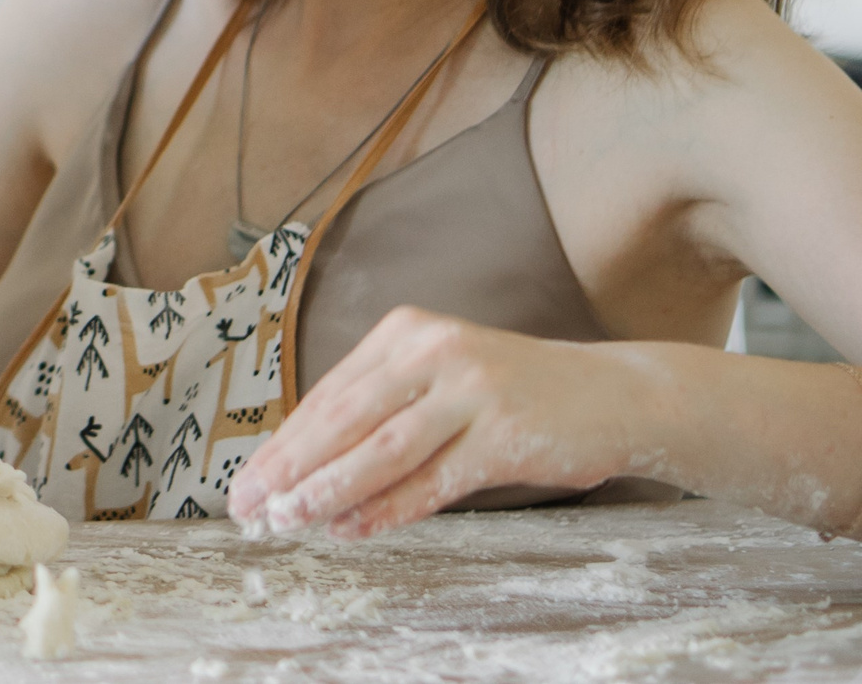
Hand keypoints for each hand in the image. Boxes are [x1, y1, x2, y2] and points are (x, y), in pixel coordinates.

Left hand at [228, 307, 646, 538]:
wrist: (615, 395)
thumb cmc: (513, 394)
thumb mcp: (439, 380)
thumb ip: (381, 409)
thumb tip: (305, 465)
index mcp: (405, 332)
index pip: (328, 395)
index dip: (282, 443)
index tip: (246, 483)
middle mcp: (432, 351)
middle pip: (343, 419)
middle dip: (289, 468)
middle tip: (249, 508)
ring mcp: (470, 390)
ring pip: (381, 449)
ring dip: (328, 491)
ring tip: (289, 522)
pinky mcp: (505, 434)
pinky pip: (433, 480)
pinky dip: (388, 508)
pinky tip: (352, 529)